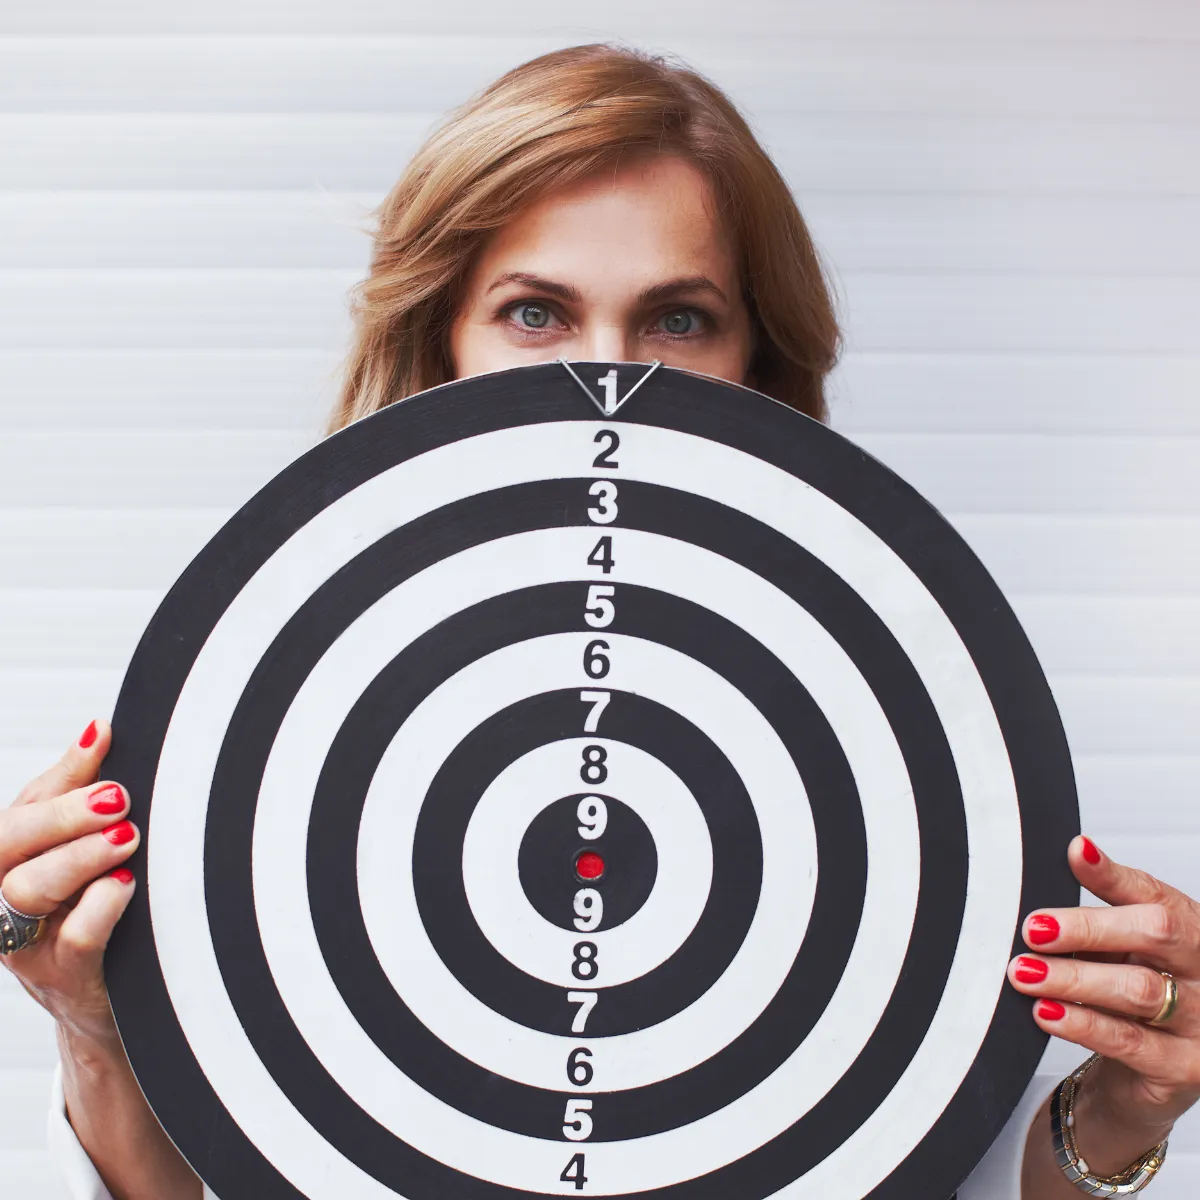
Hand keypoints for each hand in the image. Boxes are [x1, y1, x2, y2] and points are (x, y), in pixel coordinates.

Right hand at [1, 719, 139, 1046]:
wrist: (98, 1003)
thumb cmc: (89, 911)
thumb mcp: (76, 850)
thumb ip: (80, 796)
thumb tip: (99, 728)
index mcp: (7, 859)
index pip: (22, 806)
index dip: (62, 771)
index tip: (102, 735)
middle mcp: (1, 898)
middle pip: (8, 844)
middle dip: (62, 813)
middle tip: (117, 796)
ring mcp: (26, 942)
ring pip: (29, 889)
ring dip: (79, 856)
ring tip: (127, 835)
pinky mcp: (62, 977)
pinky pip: (73, 939)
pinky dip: (99, 907)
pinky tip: (126, 884)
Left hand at [1009, 835, 1199, 1173]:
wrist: (1148, 1072)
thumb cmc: (1132, 993)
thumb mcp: (1117, 948)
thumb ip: (1096, 915)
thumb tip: (1061, 867)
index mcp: (1190, 930)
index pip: (1154, 894)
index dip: (1113, 872)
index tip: (1076, 852)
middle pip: (1155, 933)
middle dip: (1087, 928)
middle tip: (1034, 929)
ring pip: (1138, 989)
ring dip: (1073, 978)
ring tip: (1026, 973)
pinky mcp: (1184, 1067)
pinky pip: (1129, 1041)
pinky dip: (1082, 1024)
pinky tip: (1047, 1012)